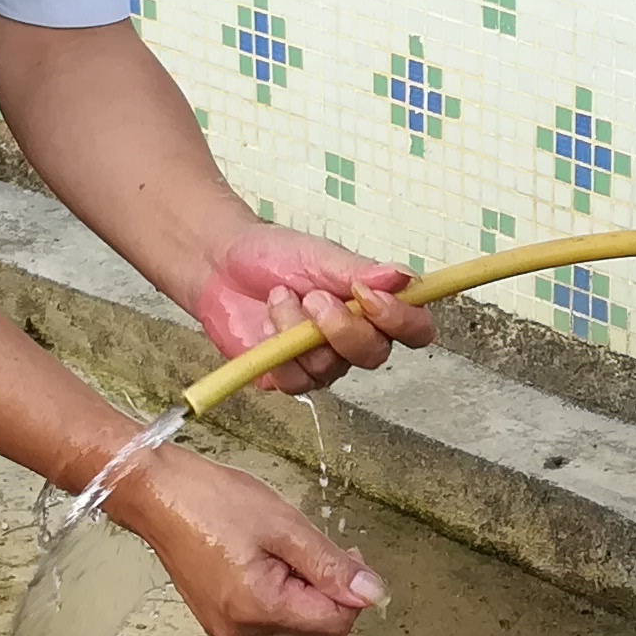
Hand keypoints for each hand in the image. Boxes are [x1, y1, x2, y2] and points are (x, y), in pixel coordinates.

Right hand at [115, 447, 387, 635]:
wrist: (155, 493)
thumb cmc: (213, 501)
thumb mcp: (284, 526)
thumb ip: (331, 565)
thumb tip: (373, 594)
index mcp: (258, 609)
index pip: (334, 624)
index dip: (351, 593)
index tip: (347, 555)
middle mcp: (240, 631)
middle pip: (316, 634)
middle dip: (331, 596)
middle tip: (322, 550)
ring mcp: (226, 627)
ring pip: (294, 628)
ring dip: (307, 595)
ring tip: (288, 551)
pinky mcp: (218, 617)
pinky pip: (269, 619)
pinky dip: (283, 596)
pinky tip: (271, 561)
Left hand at [192, 226, 432, 393]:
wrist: (220, 265)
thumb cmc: (275, 256)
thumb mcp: (319, 255)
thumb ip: (360, 270)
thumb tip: (404, 276)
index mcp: (373, 307)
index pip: (415, 328)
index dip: (400, 319)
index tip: (368, 295)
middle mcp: (355, 340)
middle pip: (375, 355)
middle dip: (342, 328)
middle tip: (312, 296)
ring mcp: (323, 362)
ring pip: (329, 368)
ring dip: (298, 329)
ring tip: (277, 297)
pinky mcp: (289, 377)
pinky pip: (295, 380)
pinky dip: (277, 348)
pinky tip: (264, 324)